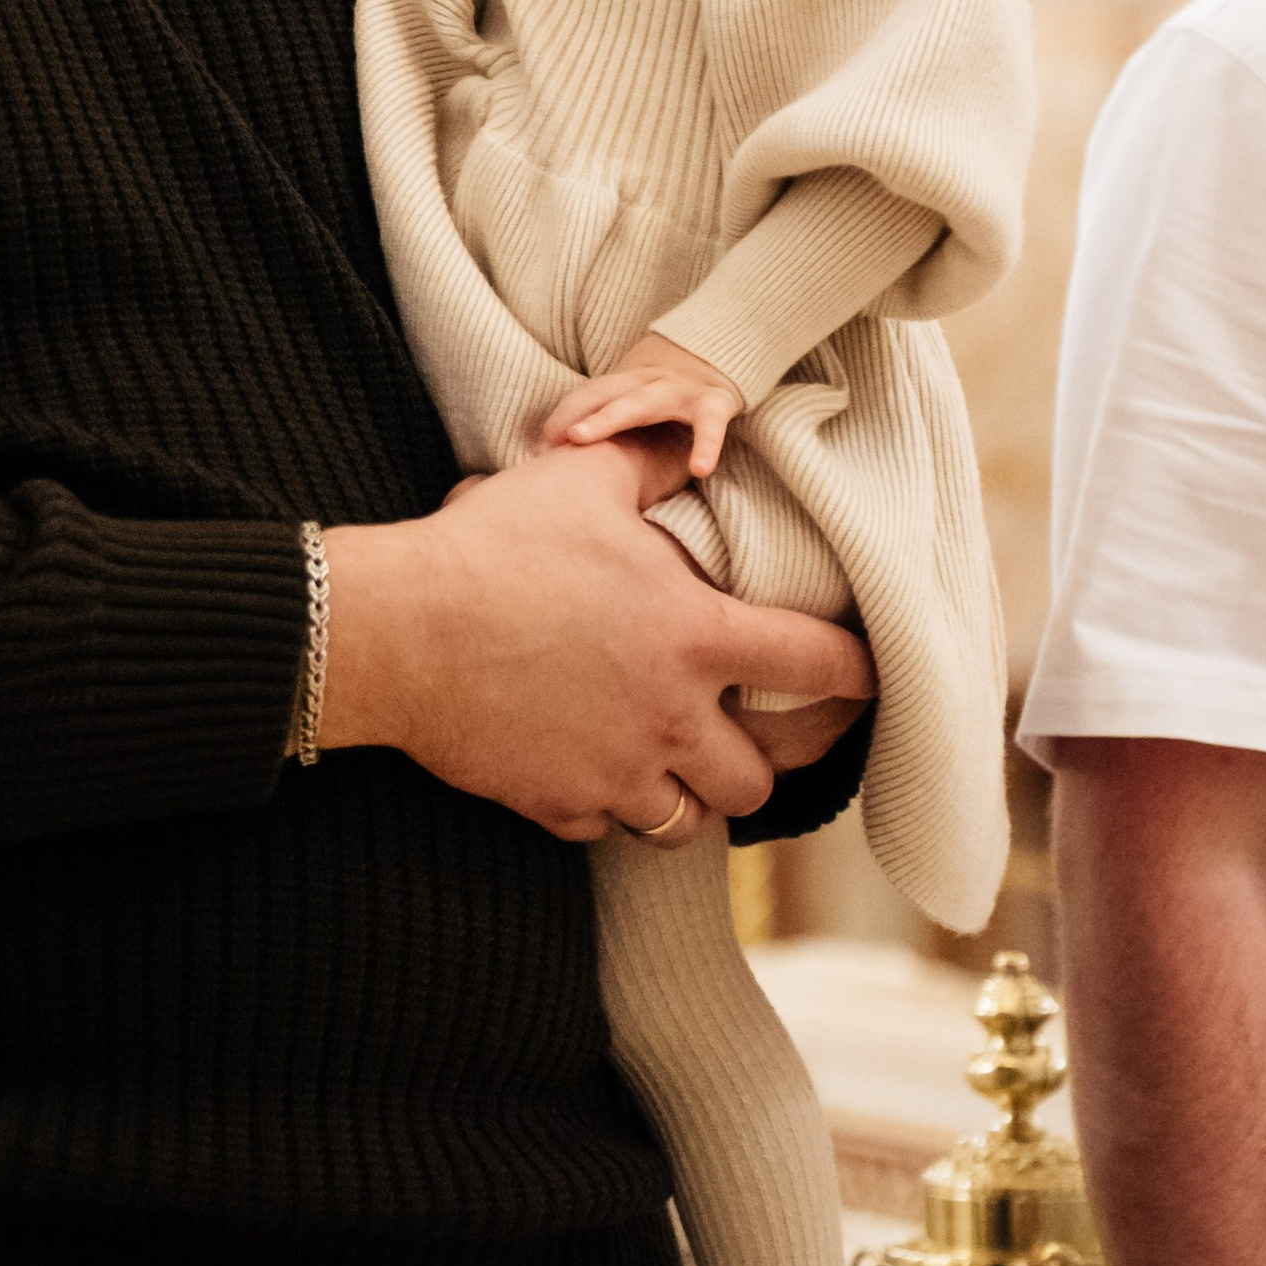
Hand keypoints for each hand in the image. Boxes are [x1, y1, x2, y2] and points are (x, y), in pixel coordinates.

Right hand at [318, 436, 872, 842]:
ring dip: (690, 798)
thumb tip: (692, 436)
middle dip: (763, 760)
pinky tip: (593, 774)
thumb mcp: (583, 478)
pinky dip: (607, 809)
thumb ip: (654, 461)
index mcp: (695, 638)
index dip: (859, 672)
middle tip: (756, 739)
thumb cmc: (493, 546)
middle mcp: (669, 720)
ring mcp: (613, 773)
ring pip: (688, 824)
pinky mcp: (554, 804)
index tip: (868, 676)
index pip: (818, 666)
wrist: (397, 628)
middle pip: (760, 776)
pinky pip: (603, 829)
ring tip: (676, 769)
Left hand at [544, 332, 745, 476]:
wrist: (716, 359)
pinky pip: (710, 426)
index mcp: (624, 383)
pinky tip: (700, 469)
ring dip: (610, 418)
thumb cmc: (664, 397)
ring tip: (581, 440)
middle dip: (573, 416)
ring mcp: (678, 390)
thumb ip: (604, 424)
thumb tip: (556, 461)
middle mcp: (646, 382)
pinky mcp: (713, 403)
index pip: (585, 396)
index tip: (536, 447)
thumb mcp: (634, 402)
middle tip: (549, 442)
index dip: (559, 417)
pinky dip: (707, 446)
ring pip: (641, 401)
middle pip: (603, 395)